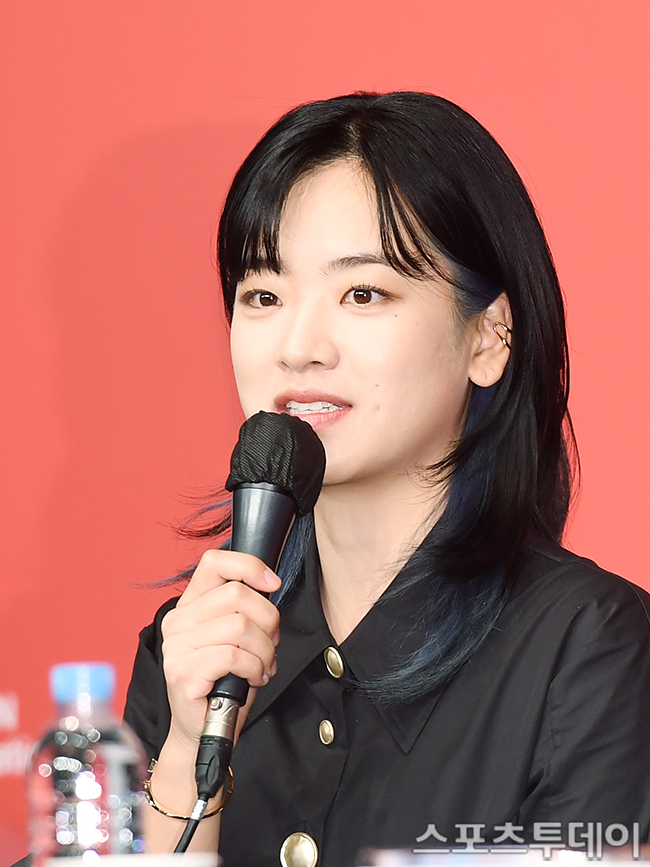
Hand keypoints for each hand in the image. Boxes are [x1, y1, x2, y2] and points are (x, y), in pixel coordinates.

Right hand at [161, 549, 280, 750]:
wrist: (203, 729)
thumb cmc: (224, 682)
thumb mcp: (236, 636)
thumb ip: (244, 608)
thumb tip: (270, 587)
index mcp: (190, 605)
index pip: (215, 562)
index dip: (249, 566)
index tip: (272, 584)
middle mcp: (177, 622)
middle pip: (237, 594)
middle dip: (268, 620)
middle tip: (271, 643)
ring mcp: (176, 648)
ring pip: (240, 627)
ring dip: (264, 650)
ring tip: (262, 666)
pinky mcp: (182, 674)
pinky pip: (233, 656)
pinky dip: (254, 667)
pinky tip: (253, 678)